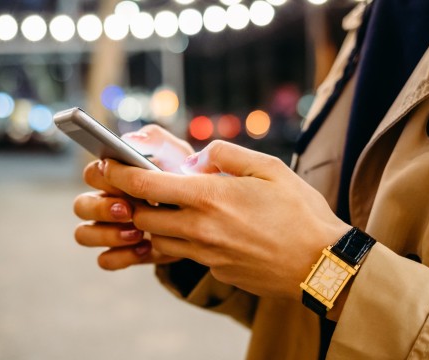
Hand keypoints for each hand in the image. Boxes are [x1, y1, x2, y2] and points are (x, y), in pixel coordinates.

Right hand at [72, 125, 192, 269]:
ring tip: (138, 233)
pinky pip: (104, 259)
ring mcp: (111, 229)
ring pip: (83, 234)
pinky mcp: (123, 252)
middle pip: (80, 206)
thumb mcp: (177, 155)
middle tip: (128, 211)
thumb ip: (156, 139)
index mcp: (114, 176)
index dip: (102, 179)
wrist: (207, 214)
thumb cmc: (185, 179)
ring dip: (107, 234)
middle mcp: (106, 202)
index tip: (124, 182)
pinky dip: (121, 256)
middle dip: (101, 209)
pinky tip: (145, 248)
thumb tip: (130, 139)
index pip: (92, 173)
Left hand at [101, 140, 350, 298]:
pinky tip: (209, 231)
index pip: (145, 185)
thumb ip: (228, 154)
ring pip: (160, 240)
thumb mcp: (269, 167)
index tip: (105, 165)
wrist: (322, 264)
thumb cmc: (300, 212)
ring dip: (158, 225)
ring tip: (177, 209)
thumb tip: (200, 157)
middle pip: (143, 218)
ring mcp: (207, 255)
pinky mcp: (217, 272)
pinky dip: (186, 242)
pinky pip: (188, 255)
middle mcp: (200, 229)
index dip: (118, 174)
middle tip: (143, 190)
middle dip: (135, 204)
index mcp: (209, 197)